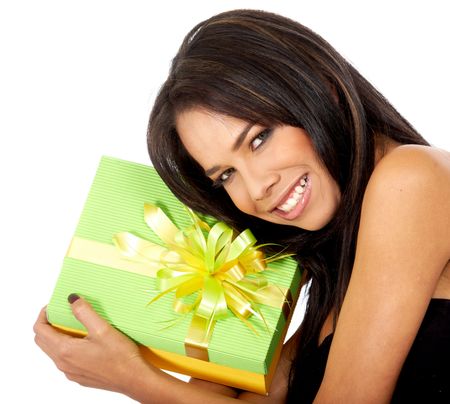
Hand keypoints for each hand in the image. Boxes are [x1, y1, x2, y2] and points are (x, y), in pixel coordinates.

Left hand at [33, 295, 150, 395]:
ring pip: (53, 351)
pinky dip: (65, 347)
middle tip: (60, 313)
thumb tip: (72, 299)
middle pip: (42, 341)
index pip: (40, 330)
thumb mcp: (102, 329)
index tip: (52, 306)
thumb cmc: (120, 356)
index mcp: (65, 351)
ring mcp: (71, 372)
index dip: (43, 315)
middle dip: (47, 325)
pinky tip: (83, 341)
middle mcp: (63, 364)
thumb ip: (84, 312)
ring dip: (56, 336)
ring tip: (72, 324)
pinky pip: (64, 360)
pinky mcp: (79, 376)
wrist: (133, 378)